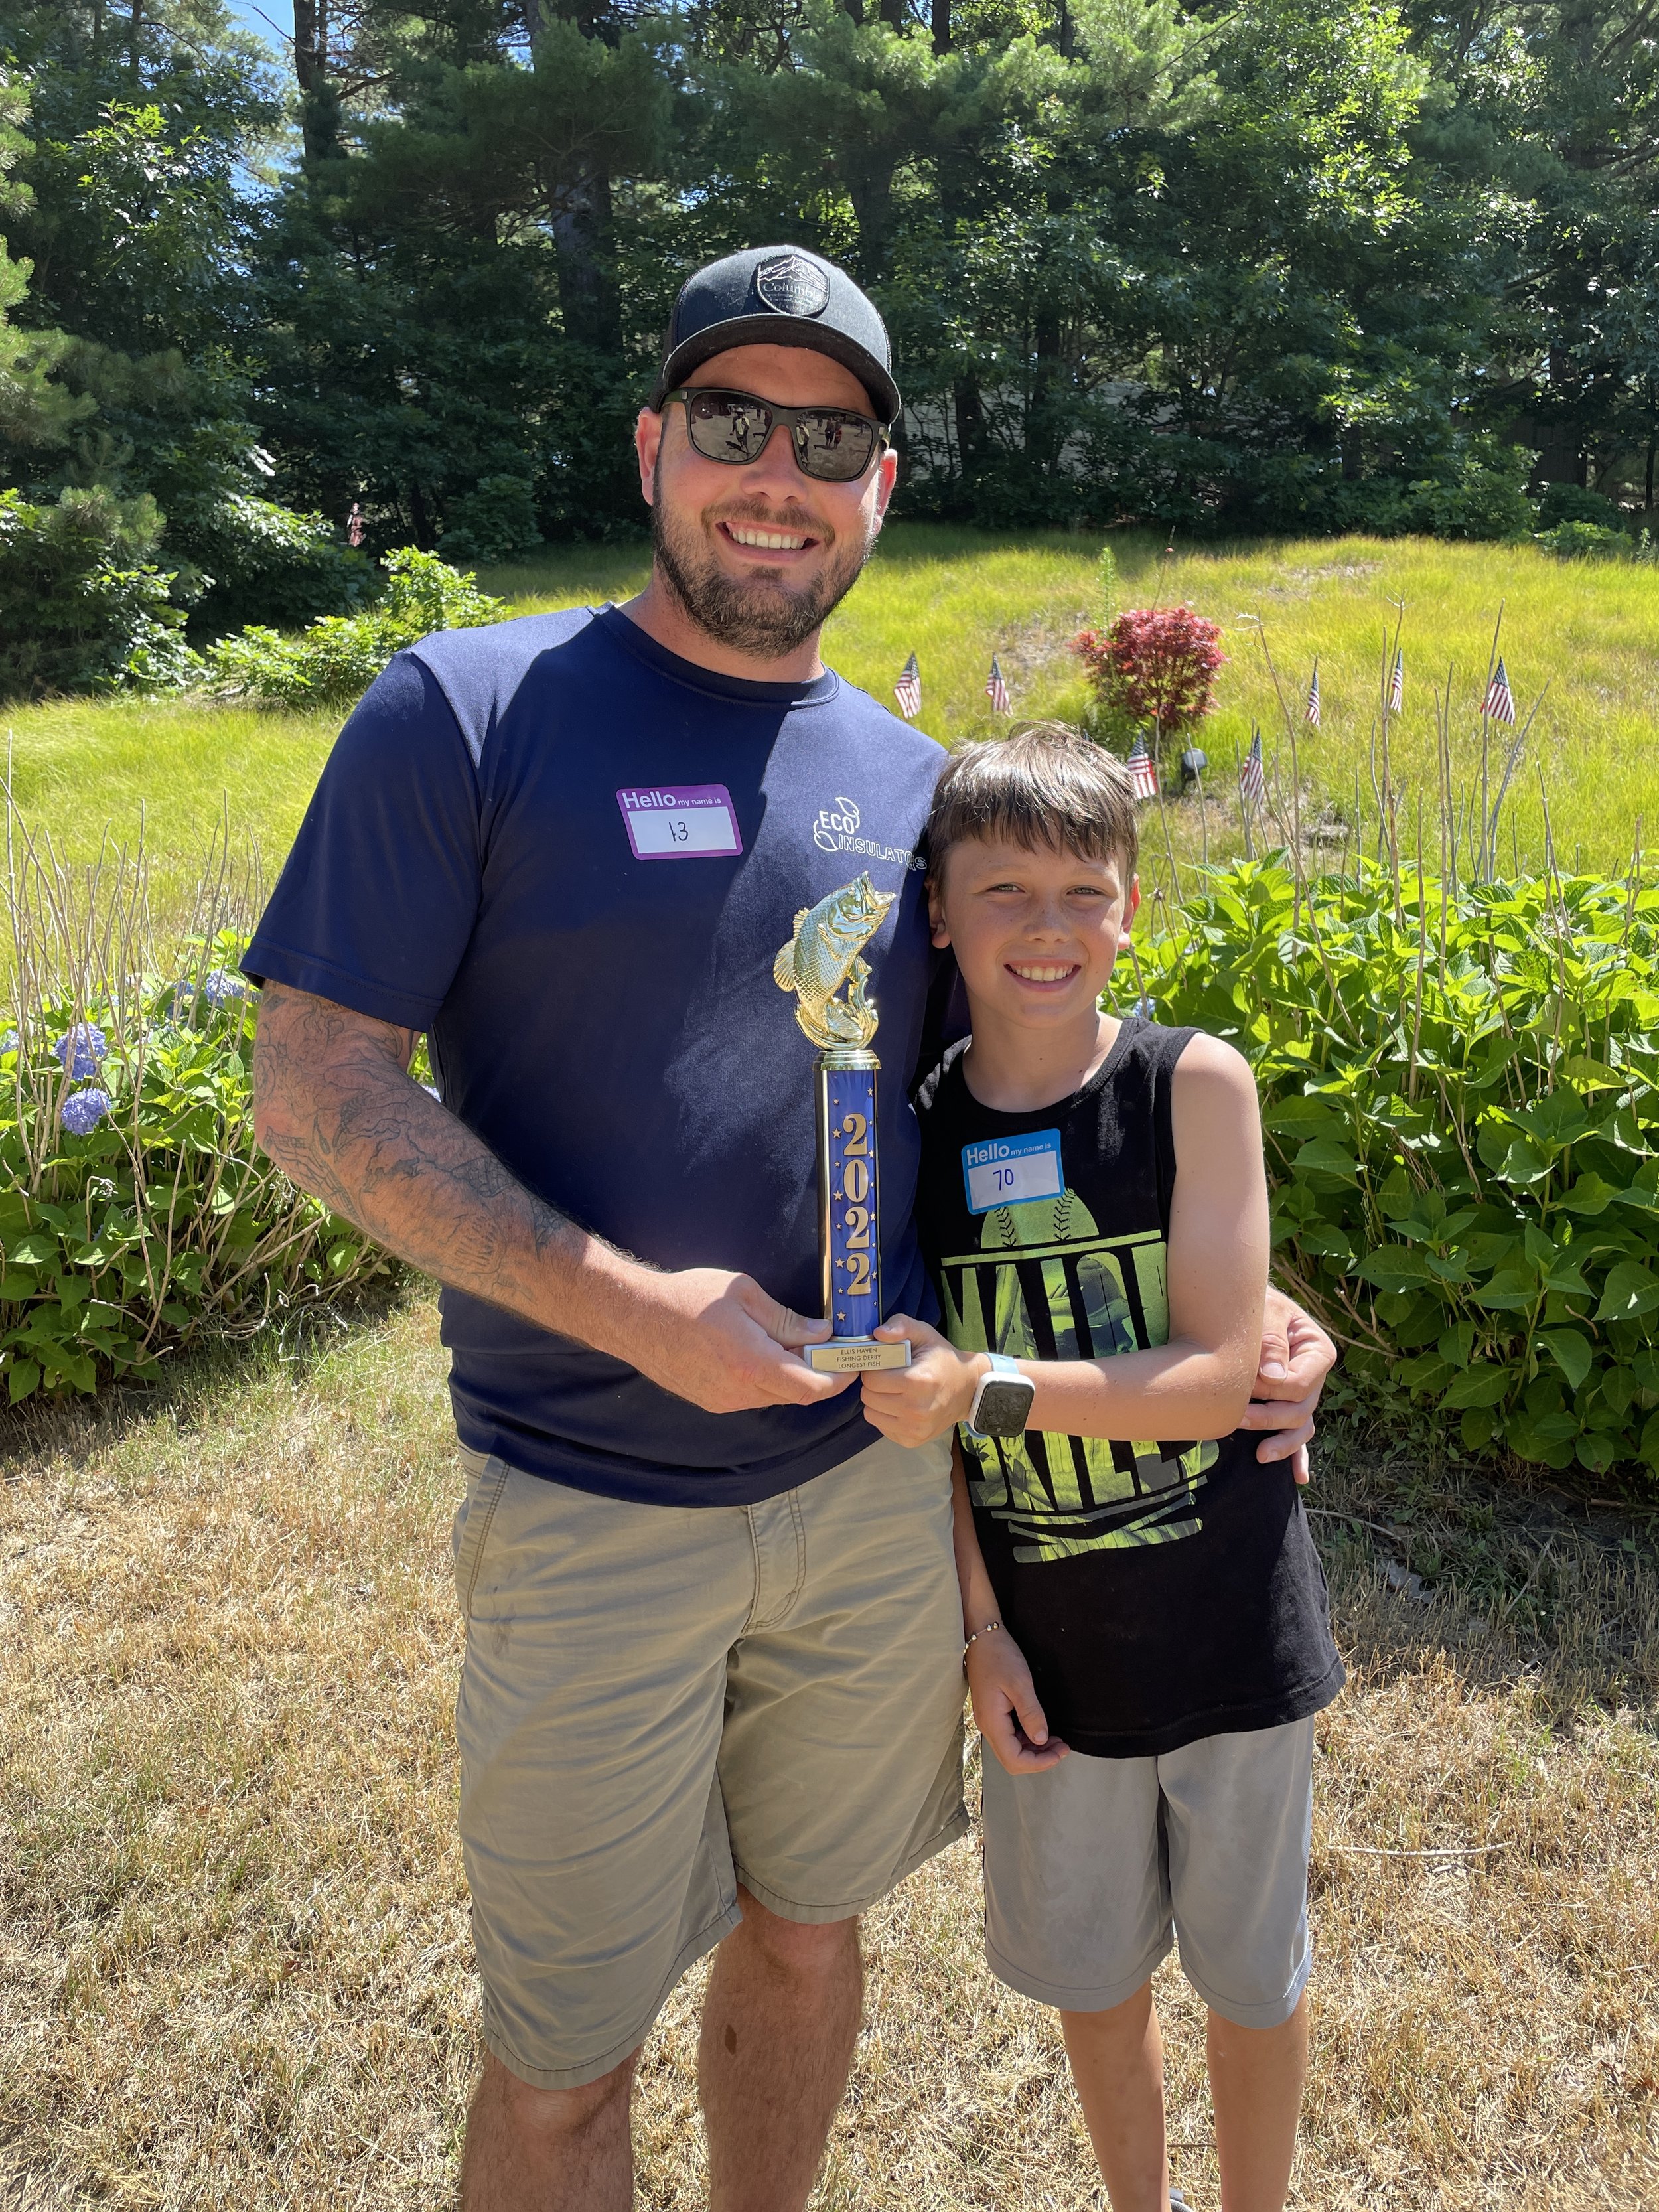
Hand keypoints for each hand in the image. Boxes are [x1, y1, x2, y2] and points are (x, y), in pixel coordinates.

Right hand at [617, 1266, 853, 1413]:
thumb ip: (787, 1320)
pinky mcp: (710, 1401)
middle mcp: (739, 1391)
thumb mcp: (744, 1294)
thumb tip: (822, 1334)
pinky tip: (759, 1352)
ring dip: (790, 1376)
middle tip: (827, 1346)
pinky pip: (751, 1396)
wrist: (634, 1316)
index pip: (812, 1388)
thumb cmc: (688, 1297)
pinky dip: (766, 1379)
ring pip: (773, 1395)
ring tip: (792, 1344)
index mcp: (752, 1363)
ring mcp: (723, 1401)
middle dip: (817, 1372)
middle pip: (796, 1393)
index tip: (851, 1361)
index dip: (839, 1378)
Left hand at [858, 1314, 981, 1446]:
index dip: (874, 1368)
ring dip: (877, 1401)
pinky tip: (901, 1405)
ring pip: (871, 1413)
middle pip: (868, 1397)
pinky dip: (886, 1415)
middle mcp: (916, 1410)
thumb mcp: (925, 1334)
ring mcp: (915, 1429)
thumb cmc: (942, 1359)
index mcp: (918, 1382)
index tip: (884, 1364)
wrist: (968, 1390)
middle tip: (889, 1377)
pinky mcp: (912, 1440)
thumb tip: (877, 1334)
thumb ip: (901, 1325)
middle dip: (874, 1385)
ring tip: (894, 1391)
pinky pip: (881, 1427)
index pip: (872, 1379)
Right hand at [966, 1627, 1068, 1774]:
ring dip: (1035, 1750)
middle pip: (1012, 1759)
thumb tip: (1041, 1739)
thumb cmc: (999, 1656)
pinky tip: (1042, 1730)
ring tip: (1057, 1740)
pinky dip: (1028, 1738)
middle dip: (1039, 1759)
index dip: (1039, 1763)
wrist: (981, 1636)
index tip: (1061, 1752)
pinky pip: (1010, 1736)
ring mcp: (989, 1720)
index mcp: (992, 1722)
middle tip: (1063, 1747)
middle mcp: (987, 1726)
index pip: (1014, 1760)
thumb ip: (1031, 1713)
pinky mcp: (993, 1713)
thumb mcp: (1020, 1683)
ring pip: (1012, 1749)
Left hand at [1237, 1286, 1336, 1483]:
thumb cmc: (1252, 1303)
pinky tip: (1299, 1477)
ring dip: (1281, 1442)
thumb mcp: (1263, 1312)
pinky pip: (1298, 1434)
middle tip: (1236, 1417)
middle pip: (1300, 1408)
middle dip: (1269, 1417)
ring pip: (1300, 1426)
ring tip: (1260, 1455)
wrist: (1238, 1303)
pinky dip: (1297, 1455)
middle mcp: (1314, 1375)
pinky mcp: (1286, 1404)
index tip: (1247, 1383)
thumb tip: (1273, 1377)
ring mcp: (1302, 1393)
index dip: (1273, 1390)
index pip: (1300, 1384)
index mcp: (1316, 1350)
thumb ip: (1270, 1341)